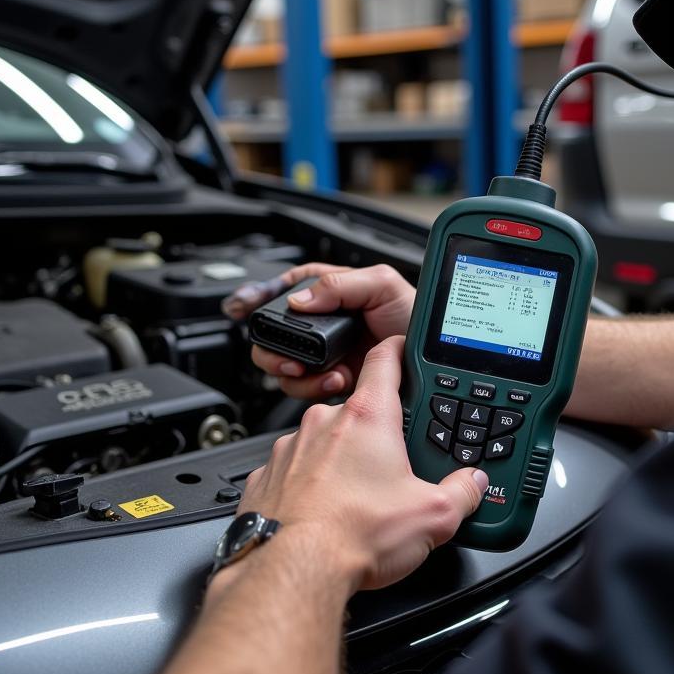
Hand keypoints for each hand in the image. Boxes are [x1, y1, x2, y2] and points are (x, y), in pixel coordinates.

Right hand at [222, 262, 415, 400]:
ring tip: (318, 371)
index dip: (261, 297)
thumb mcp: (382, 285)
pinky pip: (305, 388)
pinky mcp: (334, 380)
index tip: (242, 307)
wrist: (431, 357)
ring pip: (284, 365)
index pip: (287, 289)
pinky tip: (336, 382)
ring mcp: (326, 354)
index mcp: (331, 293)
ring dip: (294, 372)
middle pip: (274, 334)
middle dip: (272, 349)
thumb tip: (300, 300)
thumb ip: (340, 284)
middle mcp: (324, 324)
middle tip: (289, 357)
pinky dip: (313, 388)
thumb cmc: (414, 314)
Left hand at [237, 336, 487, 591]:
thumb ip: (462, 492)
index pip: (384, 361)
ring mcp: (290, 449)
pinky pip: (293, 472)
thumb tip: (473, 485)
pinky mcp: (266, 478)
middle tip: (390, 471)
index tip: (402, 347)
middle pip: (356, 412)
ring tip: (356, 502)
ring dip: (338, 463)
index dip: (397, 349)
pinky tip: (322, 514)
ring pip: (322, 444)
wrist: (294, 569)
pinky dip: (308, 487)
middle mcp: (323, 424)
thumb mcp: (434, 516)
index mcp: (367, 418)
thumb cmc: (353, 534)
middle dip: (374, 436)